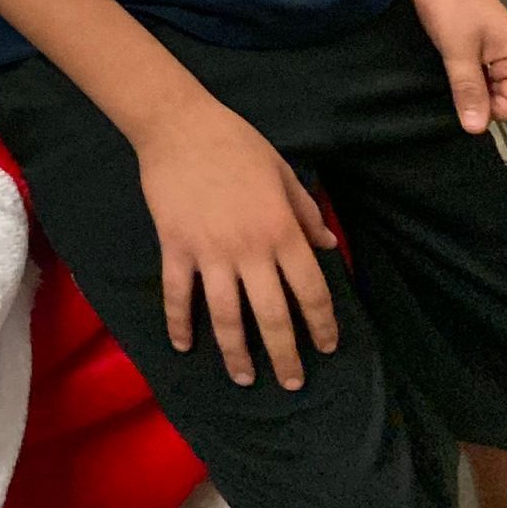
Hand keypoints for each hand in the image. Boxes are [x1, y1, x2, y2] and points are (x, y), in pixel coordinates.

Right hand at [134, 98, 340, 388]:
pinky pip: (178, 294)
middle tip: (292, 383)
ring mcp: (209, 252)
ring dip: (236, 354)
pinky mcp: (175, 247)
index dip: (322, 324)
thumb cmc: (236, 143)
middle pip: (272, 316)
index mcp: (281, 230)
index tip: (327, 346)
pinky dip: (179, 323)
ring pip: (226, 316)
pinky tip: (184, 346)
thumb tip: (331, 249)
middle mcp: (249, 250)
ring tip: (244, 379)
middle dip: (285, 355)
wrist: (179, 124)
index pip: (311, 291)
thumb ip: (306, 213)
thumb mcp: (282, 172)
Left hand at [408, 0, 506, 133]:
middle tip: (454, 86)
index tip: (468, 107)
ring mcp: (490, 51)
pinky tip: (444, 72)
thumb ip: (468, 89)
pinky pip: (472, 75)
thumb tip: (476, 128)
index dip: (493, 112)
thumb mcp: (457, 48)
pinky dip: (460, 78)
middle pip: (502, 99)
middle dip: (479, 102)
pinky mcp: (471, 46)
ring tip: (447, 75)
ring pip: (485, 88)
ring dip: (467, 90)